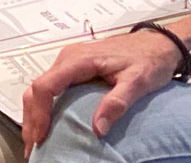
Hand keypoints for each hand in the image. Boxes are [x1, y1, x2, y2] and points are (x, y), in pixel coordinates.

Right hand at [21, 30, 180, 155]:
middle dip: (31, 118)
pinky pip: (51, 87)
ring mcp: (70, 61)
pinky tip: (49, 124)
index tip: (41, 137)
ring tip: (38, 140)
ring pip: (40, 88)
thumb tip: (97, 128)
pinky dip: (44, 107)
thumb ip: (117, 102)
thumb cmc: (149, 58)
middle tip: (34, 147)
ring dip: (35, 114)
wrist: (158, 44)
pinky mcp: (74, 68)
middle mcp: (69, 57)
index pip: (46, 85)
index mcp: (79, 59)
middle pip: (37, 88)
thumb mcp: (138, 81)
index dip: (38, 113)